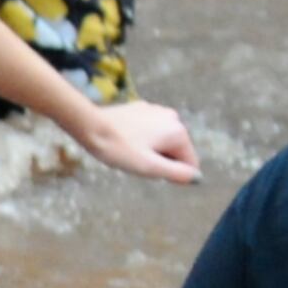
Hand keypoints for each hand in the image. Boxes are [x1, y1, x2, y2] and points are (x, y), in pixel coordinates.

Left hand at [76, 98, 196, 183]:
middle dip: (158, 160)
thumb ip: (177, 173)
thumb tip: (196, 177)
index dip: (171, 174)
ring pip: (160, 141)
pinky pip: (148, 131)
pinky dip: (139, 140)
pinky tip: (123, 141)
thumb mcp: (150, 167)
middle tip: (134, 161)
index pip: (188, 162)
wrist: (90, 126)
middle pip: (174, 151)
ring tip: (127, 151)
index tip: (148, 171)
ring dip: (148, 151)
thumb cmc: (118, 148)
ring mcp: (156, 111)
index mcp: (178, 132)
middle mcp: (172, 117)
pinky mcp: (141, 109)